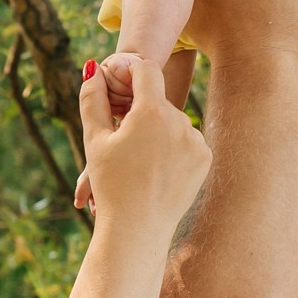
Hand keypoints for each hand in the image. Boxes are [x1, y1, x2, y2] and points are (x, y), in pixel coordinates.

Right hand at [76, 53, 209, 236]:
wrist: (137, 229)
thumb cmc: (111, 184)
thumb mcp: (95, 139)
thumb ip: (93, 99)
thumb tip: (93, 68)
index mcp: (151, 111)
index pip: (146, 70)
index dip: (130, 72)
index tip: (119, 86)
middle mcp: (180, 121)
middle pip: (157, 101)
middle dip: (140, 112)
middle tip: (123, 140)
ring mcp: (196, 141)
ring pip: (171, 123)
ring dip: (157, 131)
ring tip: (139, 160)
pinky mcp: (205, 159)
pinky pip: (185, 142)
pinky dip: (172, 149)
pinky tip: (156, 169)